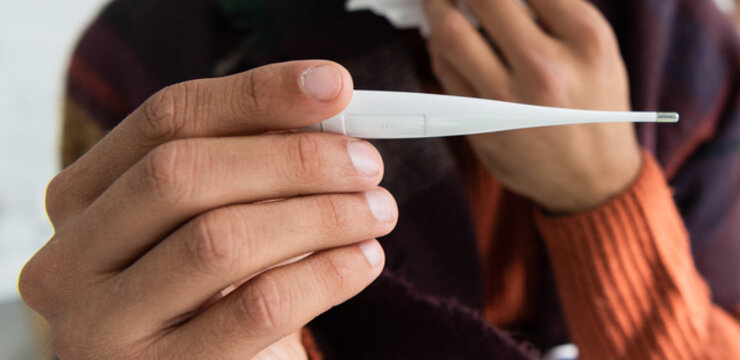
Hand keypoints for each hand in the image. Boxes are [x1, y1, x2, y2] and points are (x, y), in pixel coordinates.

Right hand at [20, 61, 397, 358]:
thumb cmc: (220, 300)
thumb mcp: (221, 222)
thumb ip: (250, 164)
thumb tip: (327, 103)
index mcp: (82, 201)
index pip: (166, 120)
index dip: (256, 95)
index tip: (335, 87)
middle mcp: (70, 262)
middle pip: (181, 173)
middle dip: (292, 159)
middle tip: (368, 164)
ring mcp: (101, 327)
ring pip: (219, 240)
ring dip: (320, 215)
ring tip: (378, 212)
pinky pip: (257, 308)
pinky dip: (326, 275)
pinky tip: (364, 261)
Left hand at [424, 0, 640, 213]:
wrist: (594, 177)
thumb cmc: (594, 103)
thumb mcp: (596, 46)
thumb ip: (553, 8)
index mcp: (585, 39)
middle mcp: (547, 68)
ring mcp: (509, 100)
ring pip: (448, 33)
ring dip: (438, 7)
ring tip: (446, 2)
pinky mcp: (481, 125)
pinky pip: (443, 69)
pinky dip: (440, 45)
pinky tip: (451, 40)